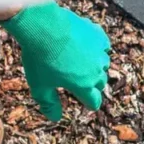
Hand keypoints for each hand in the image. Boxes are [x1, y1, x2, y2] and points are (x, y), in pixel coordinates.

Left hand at [0, 1, 109, 120]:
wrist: (42, 25)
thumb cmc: (39, 58)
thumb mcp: (39, 87)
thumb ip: (49, 104)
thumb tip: (55, 118)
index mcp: (83, 86)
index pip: (94, 101)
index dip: (89, 103)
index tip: (86, 102)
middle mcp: (95, 71)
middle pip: (100, 83)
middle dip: (92, 85)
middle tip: (79, 81)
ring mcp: (98, 52)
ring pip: (103, 64)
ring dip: (95, 66)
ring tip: (82, 62)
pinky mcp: (97, 35)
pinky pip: (103, 45)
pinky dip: (98, 48)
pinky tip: (88, 46)